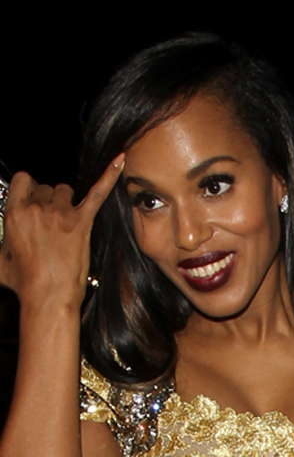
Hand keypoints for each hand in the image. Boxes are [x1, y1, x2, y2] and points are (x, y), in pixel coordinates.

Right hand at [0, 154, 123, 307]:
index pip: (23, 181)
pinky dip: (109, 175)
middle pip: (47, 187)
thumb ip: (1, 243)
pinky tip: (119, 161)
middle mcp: (37, 209)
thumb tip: (2, 244)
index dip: (29, 189)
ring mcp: (60, 214)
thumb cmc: (26, 282)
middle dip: (49, 200)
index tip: (33, 199)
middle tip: (53, 224)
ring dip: (67, 201)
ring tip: (67, 222)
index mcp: (14, 213)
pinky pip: (98, 192)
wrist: (48, 294)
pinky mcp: (82, 222)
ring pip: (66, 190)